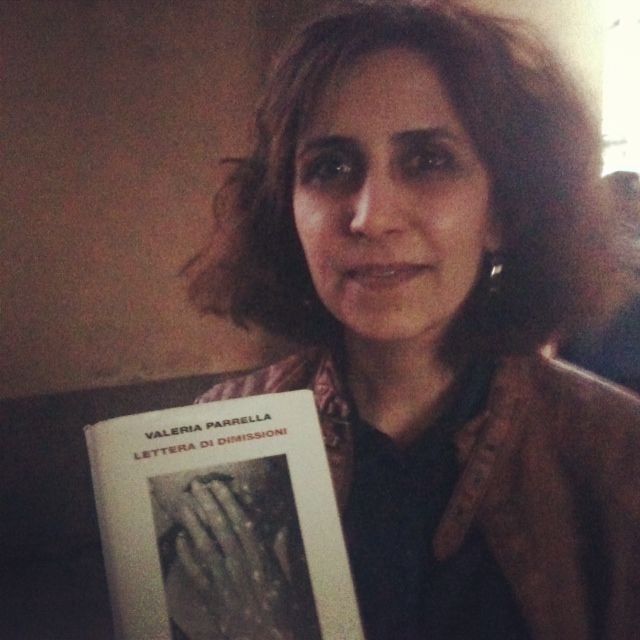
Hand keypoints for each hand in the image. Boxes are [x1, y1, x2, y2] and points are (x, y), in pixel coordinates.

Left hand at [173, 478, 293, 639]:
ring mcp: (223, 580)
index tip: (218, 486)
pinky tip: (179, 539)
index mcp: (260, 557)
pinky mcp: (211, 596)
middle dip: (207, 505)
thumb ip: (280, 552)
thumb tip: (281, 529)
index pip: (241, 521)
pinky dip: (186, 555)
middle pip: (220, 528)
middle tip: (196, 487)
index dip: (228, 502)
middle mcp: (239, 564)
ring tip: (183, 505)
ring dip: (193, 523)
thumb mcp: (286, 578)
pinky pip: (195, 572)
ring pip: (204, 545)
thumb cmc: (280, 612)